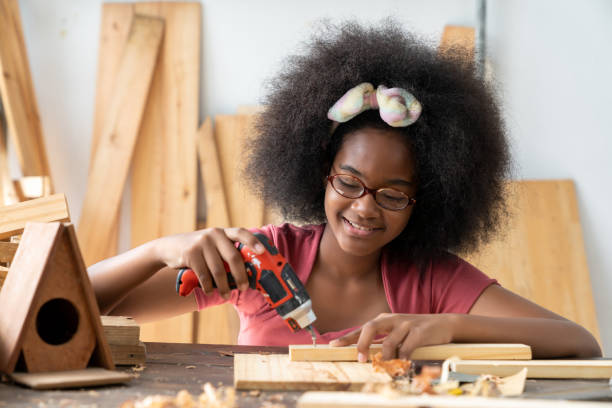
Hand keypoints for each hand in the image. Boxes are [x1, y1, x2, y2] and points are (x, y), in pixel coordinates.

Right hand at [154, 227, 264, 298]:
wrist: (170, 247)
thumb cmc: (199, 250)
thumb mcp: (212, 245)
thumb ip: (226, 252)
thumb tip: (247, 274)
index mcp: (223, 232)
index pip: (241, 233)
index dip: (253, 242)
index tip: (263, 252)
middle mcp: (214, 234)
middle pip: (233, 257)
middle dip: (241, 275)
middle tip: (244, 287)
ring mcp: (201, 243)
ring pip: (218, 270)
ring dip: (224, 286)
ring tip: (226, 295)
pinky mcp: (190, 254)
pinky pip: (204, 275)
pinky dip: (208, 286)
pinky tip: (210, 291)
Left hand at [329, 313, 456, 360]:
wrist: (444, 324)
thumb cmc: (416, 331)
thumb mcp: (397, 331)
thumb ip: (382, 339)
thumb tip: (364, 354)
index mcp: (384, 319)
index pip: (362, 328)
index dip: (347, 337)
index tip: (333, 346)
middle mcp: (393, 319)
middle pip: (370, 327)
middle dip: (362, 344)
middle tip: (360, 359)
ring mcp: (406, 324)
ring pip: (389, 342)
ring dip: (385, 357)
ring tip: (384, 367)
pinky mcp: (419, 332)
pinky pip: (407, 347)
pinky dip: (402, 358)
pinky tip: (402, 364)